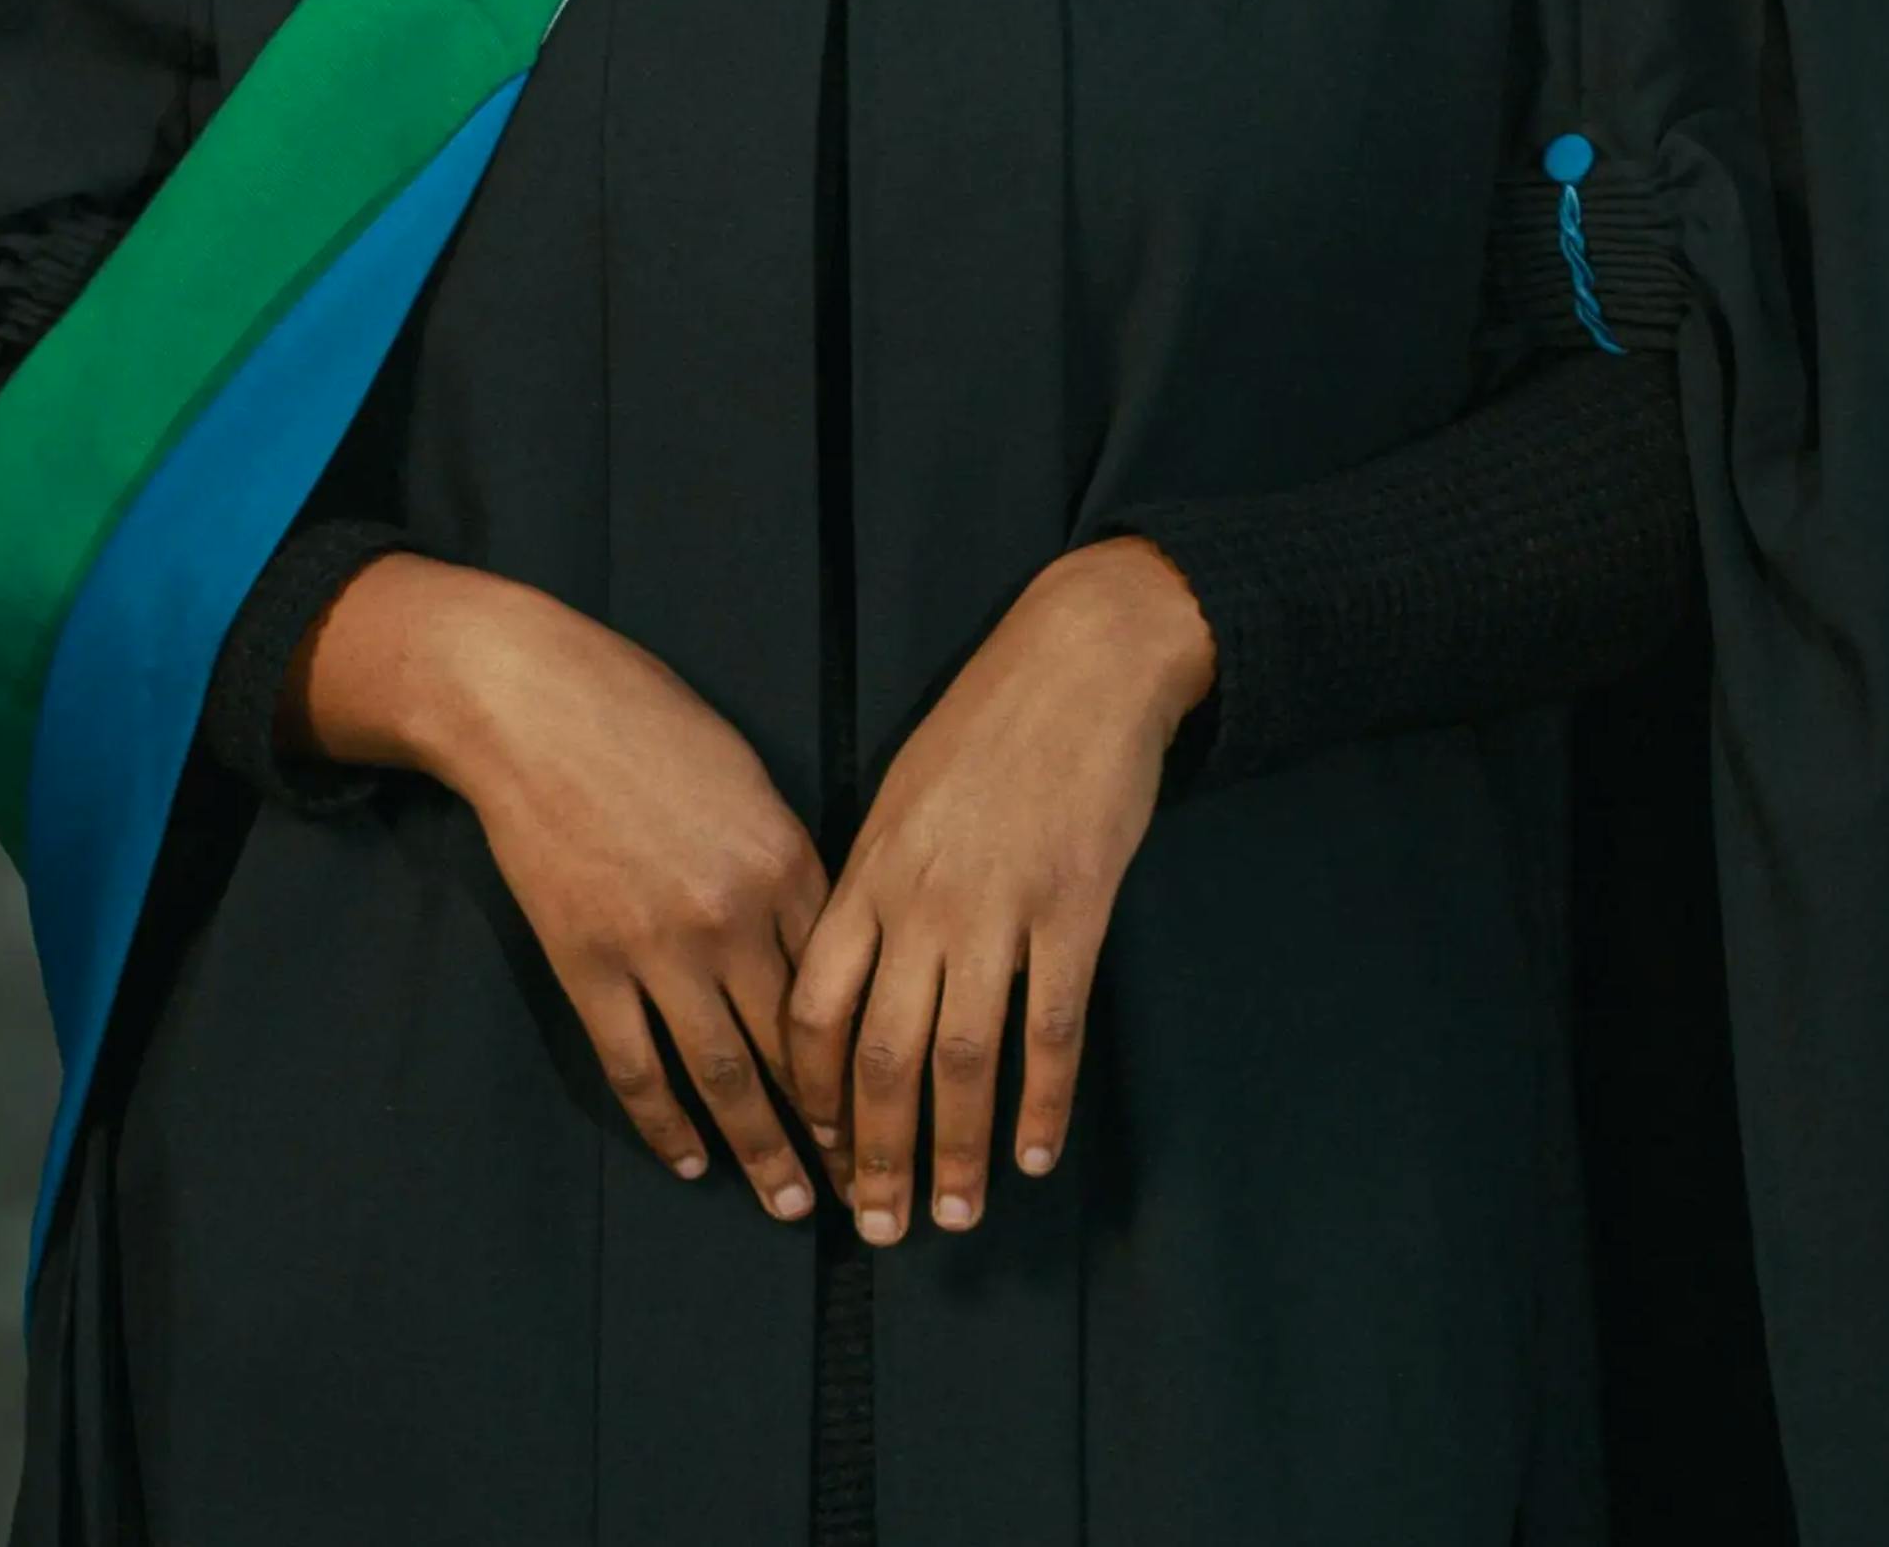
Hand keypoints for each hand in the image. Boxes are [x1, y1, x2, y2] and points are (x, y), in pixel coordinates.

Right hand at [290, 553, 832, 1220]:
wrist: (535, 706)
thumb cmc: (647, 721)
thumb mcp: (746, 778)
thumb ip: (786, 862)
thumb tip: (813, 938)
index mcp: (786, 860)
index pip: (843, 986)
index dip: (869, 1057)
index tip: (891, 1105)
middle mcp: (733, 915)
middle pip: (796, 1044)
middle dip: (832, 1124)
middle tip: (858, 1183)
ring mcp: (657, 947)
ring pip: (724, 1074)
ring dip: (761, 1148)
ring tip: (789, 1203)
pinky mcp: (587, 965)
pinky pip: (636, 1066)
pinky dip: (665, 1123)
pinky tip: (689, 1160)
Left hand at [781, 536, 1214, 1245]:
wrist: (1078, 663)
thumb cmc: (981, 729)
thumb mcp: (897, 799)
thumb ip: (870, 889)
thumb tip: (843, 977)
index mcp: (867, 873)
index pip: (812, 1009)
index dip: (810, 1094)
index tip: (817, 1149)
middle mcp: (921, 900)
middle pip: (880, 1054)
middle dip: (873, 1154)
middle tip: (876, 1225)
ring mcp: (999, 906)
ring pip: (964, 1057)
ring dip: (957, 1148)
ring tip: (955, 1213)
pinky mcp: (1074, 907)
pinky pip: (1052, 1026)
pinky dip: (1044, 1101)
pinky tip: (1037, 1154)